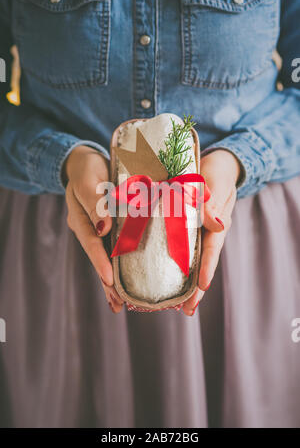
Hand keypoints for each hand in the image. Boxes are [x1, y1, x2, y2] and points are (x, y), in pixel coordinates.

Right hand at [64, 145, 123, 312]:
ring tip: (122, 303)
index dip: (100, 262)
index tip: (109, 280)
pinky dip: (123, 265)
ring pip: (109, 258)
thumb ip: (94, 201)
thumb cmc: (87, 168)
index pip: (91, 243)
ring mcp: (100, 230)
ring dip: (115, 280)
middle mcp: (90, 229)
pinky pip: (118, 248)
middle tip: (118, 304)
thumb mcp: (88, 179)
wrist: (88, 162)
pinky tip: (131, 281)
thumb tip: (103, 228)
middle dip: (107, 282)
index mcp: (81, 219)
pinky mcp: (113, 227)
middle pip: (99, 258)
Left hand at [182, 149, 240, 315]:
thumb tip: (218, 226)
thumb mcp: (217, 183)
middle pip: (200, 263)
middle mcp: (204, 232)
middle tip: (187, 311)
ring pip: (188, 260)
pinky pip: (176, 247)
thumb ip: (214, 203)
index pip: (211, 249)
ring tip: (175, 306)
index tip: (202, 287)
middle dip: (194, 289)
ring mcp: (194, 231)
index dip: (207, 268)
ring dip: (182, 283)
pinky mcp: (181, 226)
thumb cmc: (216, 172)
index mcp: (216, 223)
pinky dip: (170, 264)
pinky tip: (159, 277)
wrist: (212, 164)